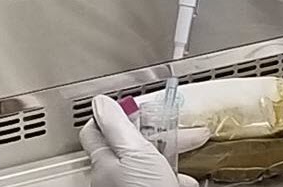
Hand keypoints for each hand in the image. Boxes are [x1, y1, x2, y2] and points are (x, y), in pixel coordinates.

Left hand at [79, 96, 199, 186]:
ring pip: (147, 163)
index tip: (134, 105)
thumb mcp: (134, 153)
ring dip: (168, 154)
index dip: (114, 113)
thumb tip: (101, 103)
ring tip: (186, 152)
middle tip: (172, 126)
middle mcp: (111, 176)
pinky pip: (160, 180)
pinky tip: (185, 179)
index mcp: (103, 161)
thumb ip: (117, 127)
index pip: (97, 129)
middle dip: (153, 132)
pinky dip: (174, 176)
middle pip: (128, 144)